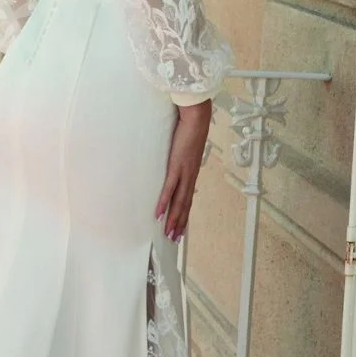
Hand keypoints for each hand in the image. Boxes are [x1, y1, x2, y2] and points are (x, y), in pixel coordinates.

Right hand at [155, 99, 212, 241]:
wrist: (196, 117)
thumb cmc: (189, 128)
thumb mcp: (185, 146)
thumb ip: (180, 155)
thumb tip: (173, 159)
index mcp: (191, 172)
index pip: (188, 198)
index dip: (184, 214)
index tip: (181, 228)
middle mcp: (190, 176)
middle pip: (185, 205)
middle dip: (179, 223)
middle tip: (174, 239)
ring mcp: (184, 172)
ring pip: (179, 202)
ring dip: (174, 219)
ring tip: (168, 234)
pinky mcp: (177, 166)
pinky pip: (169, 189)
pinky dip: (164, 203)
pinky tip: (159, 214)